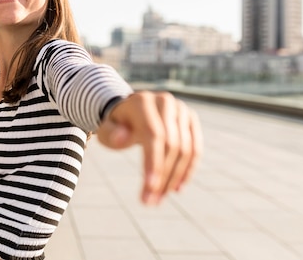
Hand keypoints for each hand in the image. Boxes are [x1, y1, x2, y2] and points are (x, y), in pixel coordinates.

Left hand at [96, 91, 202, 205]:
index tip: (149, 187)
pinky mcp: (191, 119)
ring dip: (174, 178)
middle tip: (150, 201)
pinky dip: (188, 170)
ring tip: (159, 198)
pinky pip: (195, 149)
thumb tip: (121, 137)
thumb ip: (110, 133)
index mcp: (142, 102)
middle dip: (162, 176)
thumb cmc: (116, 125)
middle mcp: (165, 102)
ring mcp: (181, 109)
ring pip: (185, 149)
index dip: (153, 162)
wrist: (131, 111)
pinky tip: (177, 188)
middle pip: (171, 145)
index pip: (153, 135)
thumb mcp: (107, 129)